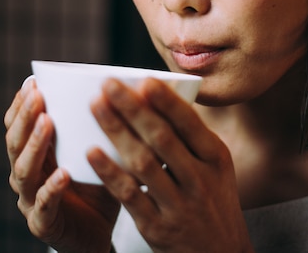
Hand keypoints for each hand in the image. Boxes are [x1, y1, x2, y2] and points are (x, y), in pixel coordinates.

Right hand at [4, 78, 119, 252]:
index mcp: (35, 155)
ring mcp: (30, 200)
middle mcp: (26, 175)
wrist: (99, 235)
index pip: (18, 126)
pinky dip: (51, 188)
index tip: (32, 81)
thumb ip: (99, 128)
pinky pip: (44, 205)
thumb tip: (124, 91)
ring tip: (47, 122)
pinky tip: (62, 173)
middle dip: (25, 116)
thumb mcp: (98, 153)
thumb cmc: (98, 189)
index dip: (21, 104)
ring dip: (34, 144)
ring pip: (24, 170)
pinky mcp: (43, 224)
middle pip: (15, 142)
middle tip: (37, 94)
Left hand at [88, 78, 253, 252]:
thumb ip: (193, 138)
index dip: (166, 102)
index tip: (144, 80)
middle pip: (162, 138)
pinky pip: (130, 195)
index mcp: (216, 158)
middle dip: (133, 108)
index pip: (189, 124)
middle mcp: (200, 179)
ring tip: (95, 107)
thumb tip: (160, 98)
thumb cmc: (213, 202)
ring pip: (143, 162)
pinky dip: (110, 172)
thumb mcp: (216, 169)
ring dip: (116, 131)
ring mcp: (179, 205)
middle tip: (108, 85)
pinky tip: (91, 152)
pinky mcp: (157, 227)